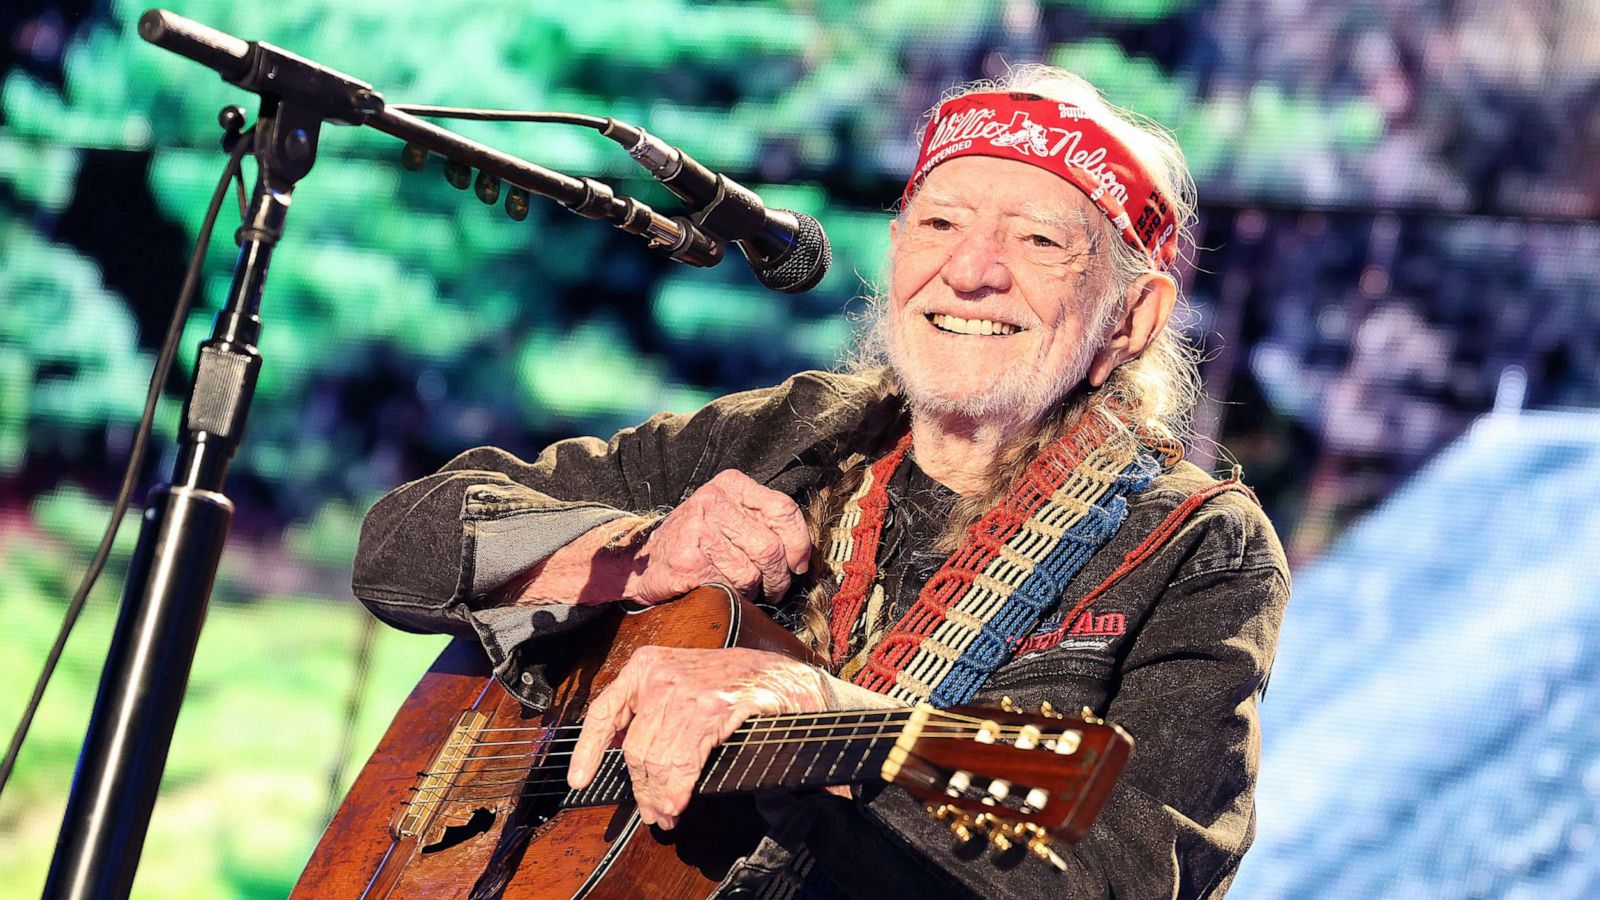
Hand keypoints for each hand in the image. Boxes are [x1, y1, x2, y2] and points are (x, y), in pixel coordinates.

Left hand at [566, 646, 829, 828]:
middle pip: (634, 748)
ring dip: (660, 795)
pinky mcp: (715, 708)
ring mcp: (689, 690)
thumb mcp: (683, 682)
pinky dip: (678, 790)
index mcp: (647, 665)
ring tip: (666, 813)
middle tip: (651, 812)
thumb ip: (651, 710)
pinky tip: (679, 803)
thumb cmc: (734, 683)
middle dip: (640, 788)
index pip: (605, 711)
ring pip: (657, 759)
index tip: (579, 780)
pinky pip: (685, 761)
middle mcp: (662, 674)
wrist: (786, 677)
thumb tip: (622, 752)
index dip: (588, 750)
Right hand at [622, 469, 810, 603]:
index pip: (783, 510)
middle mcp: (714, 501)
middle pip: (771, 547)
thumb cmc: (695, 541)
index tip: (799, 564)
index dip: (799, 543)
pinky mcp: (690, 561)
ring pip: (752, 573)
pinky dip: (732, 597)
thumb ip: (764, 523)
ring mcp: (699, 530)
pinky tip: (720, 589)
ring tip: (742, 588)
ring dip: (754, 591)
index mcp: (731, 485)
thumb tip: (803, 557)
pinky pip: (730, 588)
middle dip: (779, 577)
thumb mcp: (727, 515)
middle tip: (775, 588)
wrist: (642, 561)